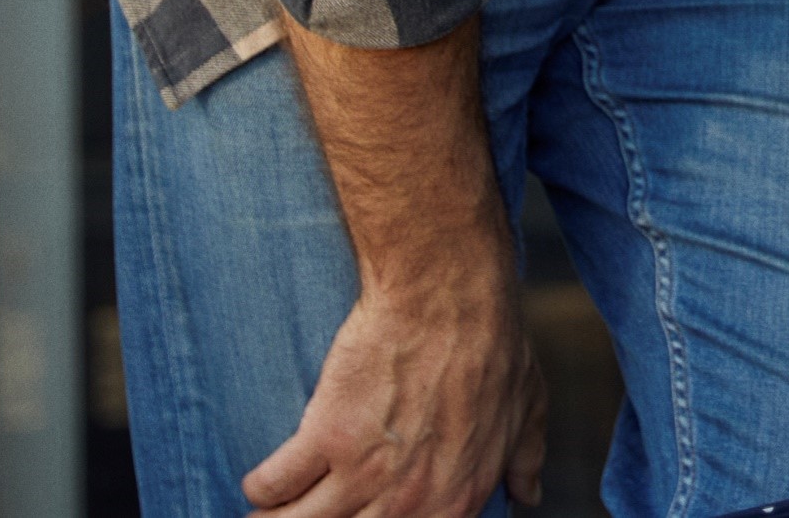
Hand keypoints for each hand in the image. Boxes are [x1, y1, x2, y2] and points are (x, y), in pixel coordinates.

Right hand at [242, 256, 547, 517]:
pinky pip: (271, 486)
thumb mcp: (527, 406)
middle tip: (301, 514)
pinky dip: (261, 487)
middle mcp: (409, 504)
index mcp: (455, 505)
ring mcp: (365, 475)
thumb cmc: (493, 343)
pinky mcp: (324, 438)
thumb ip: (524, 459)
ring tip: (266, 512)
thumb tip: (527, 495)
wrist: (448, 294)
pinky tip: (260, 483)